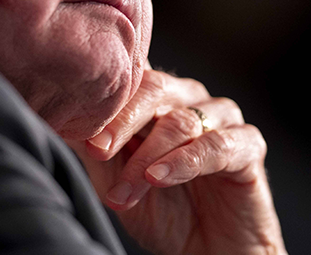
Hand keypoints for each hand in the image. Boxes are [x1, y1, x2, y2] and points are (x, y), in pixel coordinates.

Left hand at [67, 68, 286, 254]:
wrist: (209, 253)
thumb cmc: (163, 212)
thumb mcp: (116, 181)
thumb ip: (97, 148)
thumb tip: (60, 117)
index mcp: (157, 98)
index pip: (132, 74)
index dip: (104, 91)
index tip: (72, 117)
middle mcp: (189, 98)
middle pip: (154, 88)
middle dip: (121, 120)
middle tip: (98, 148)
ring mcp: (222, 119)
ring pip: (181, 119)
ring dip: (148, 156)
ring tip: (127, 188)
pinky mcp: (249, 146)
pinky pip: (217, 145)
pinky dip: (184, 161)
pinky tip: (159, 177)